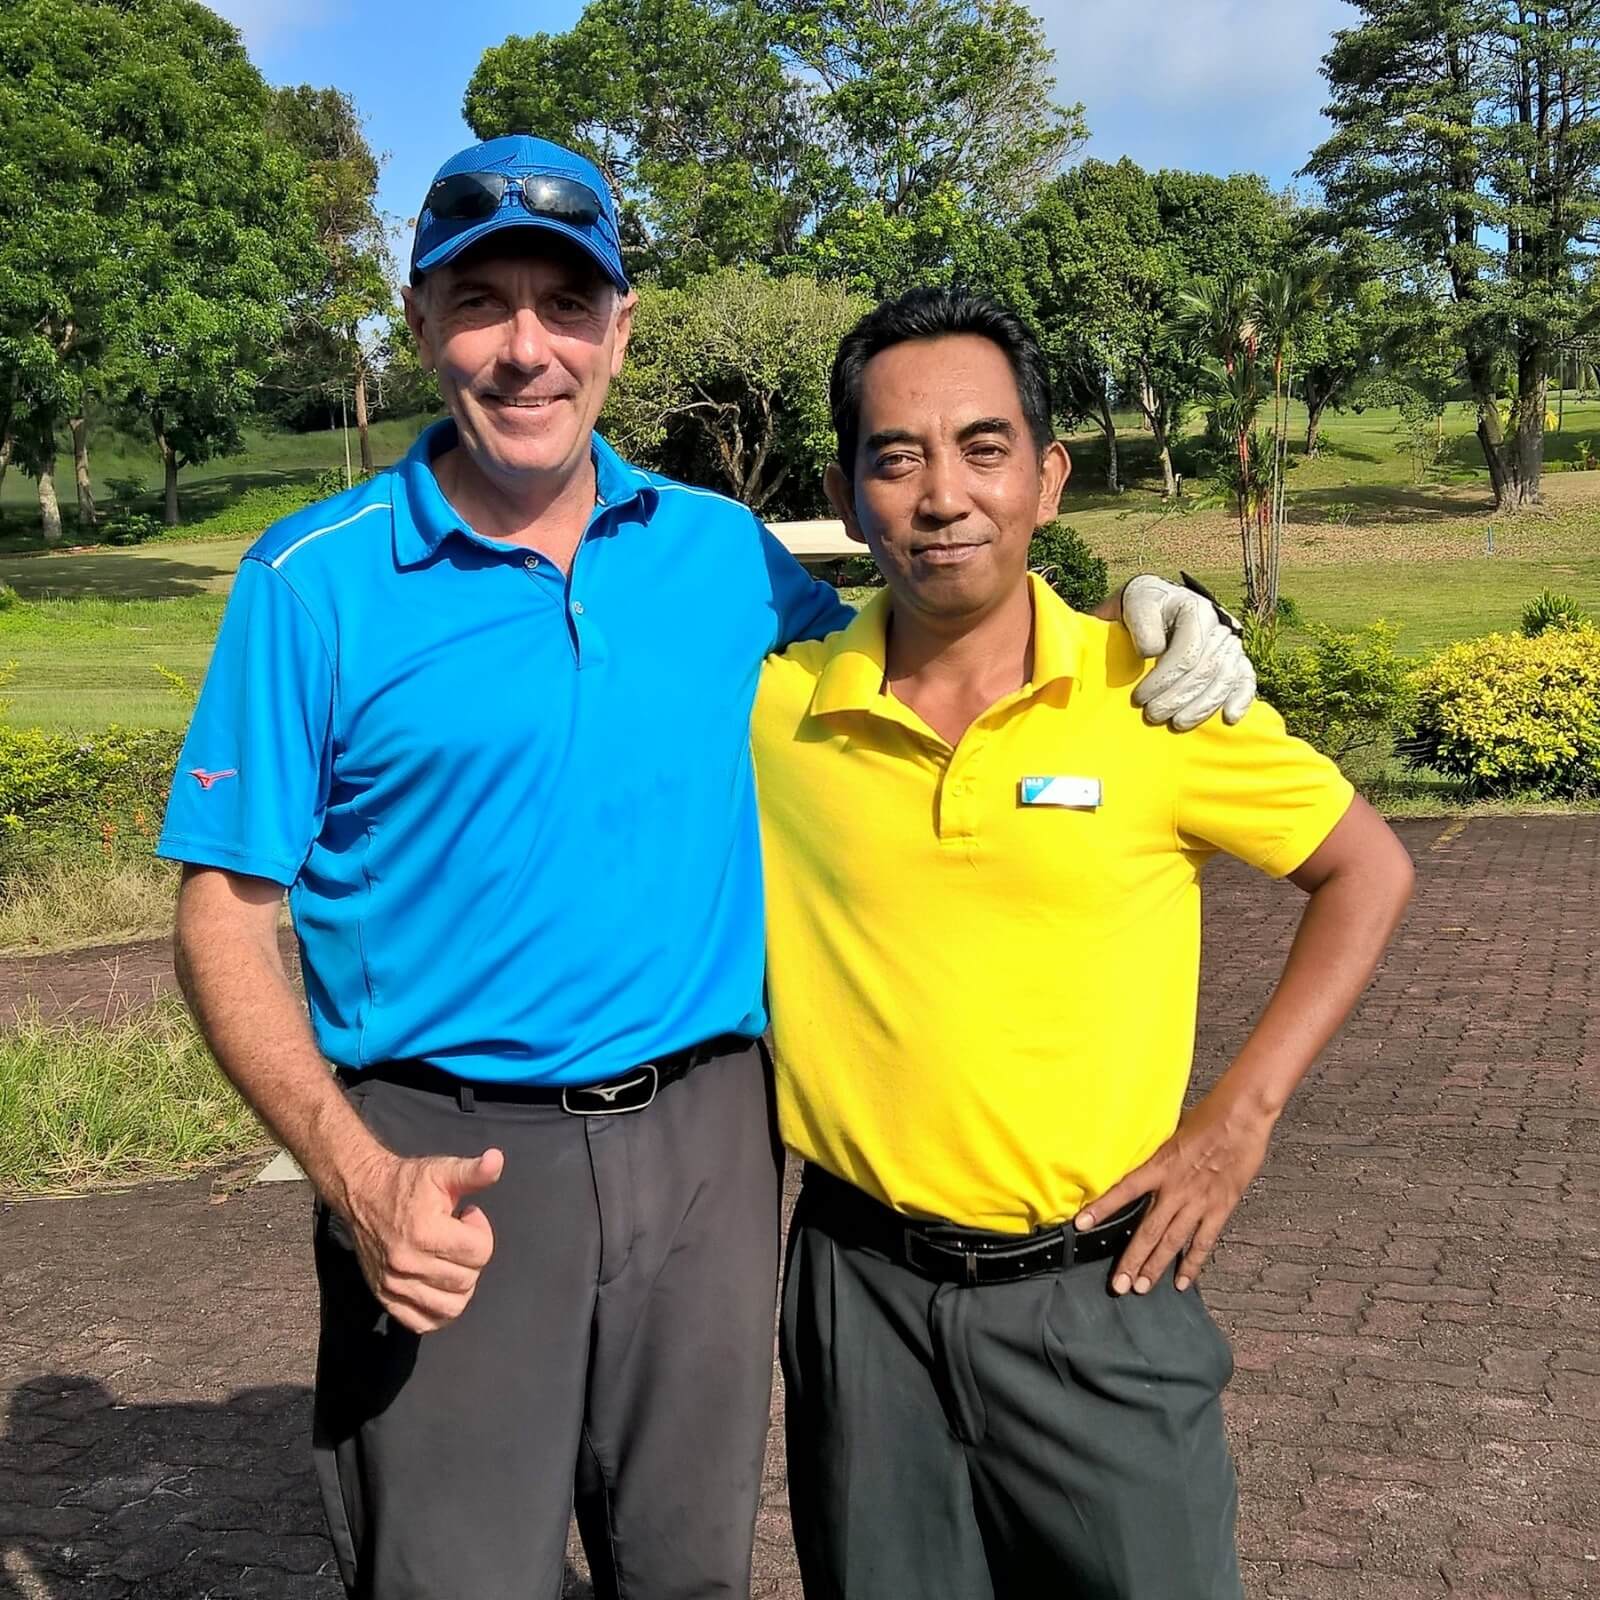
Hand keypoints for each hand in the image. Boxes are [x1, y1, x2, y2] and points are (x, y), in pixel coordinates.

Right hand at [342, 1147, 503, 1332]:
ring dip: (460, 1286)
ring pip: (450, 1307)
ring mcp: (394, 1284)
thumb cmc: (406, 1183)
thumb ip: (473, 1172)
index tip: (468, 1217)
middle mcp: (407, 1262)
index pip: (480, 1252)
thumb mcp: (442, 1171)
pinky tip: (440, 1286)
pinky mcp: (385, 1298)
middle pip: (467, 1280)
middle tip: (458, 1238)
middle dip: (472, 1257)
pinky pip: (423, 1322)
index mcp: (425, 1231)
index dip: (482, 1231)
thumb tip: (497, 1160)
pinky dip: (438, 1311)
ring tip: (451, 1261)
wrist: (363, 1194)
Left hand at [1074, 1088, 1274, 1294]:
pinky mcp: (1220, 1208)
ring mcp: (1198, 1202)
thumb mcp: (1171, 1132)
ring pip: (1172, 1242)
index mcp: (1160, 1166)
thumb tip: (1141, 1161)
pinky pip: (1203, 1242)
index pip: (1123, 1190)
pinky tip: (1182, 1282)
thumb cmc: (1207, 1117)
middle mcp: (1175, 1189)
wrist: (1242, 1117)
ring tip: (1140, 1288)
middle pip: (1148, 1230)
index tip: (1080, 1225)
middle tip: (1117, 1285)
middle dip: (1131, 1260)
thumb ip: (1157, 1155)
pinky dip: (1192, 1263)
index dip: (1102, 1208)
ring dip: (1155, 1267)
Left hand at [1120, 574, 1255, 729]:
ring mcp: (1230, 643)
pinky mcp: (1237, 659)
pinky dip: (1241, 700)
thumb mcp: (1136, 605)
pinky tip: (1228, 718)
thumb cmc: (1145, 609)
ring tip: (1177, 724)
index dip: (1163, 680)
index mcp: (1195, 610)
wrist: (1158, 606)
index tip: (1139, 698)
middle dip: (1178, 698)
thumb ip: (1142, 624)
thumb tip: (1153, 652)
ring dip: (1202, 708)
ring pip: (1225, 680)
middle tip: (1152, 716)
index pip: (1187, 653)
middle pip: (1206, 670)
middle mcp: (1219, 625)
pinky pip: (1246, 680)